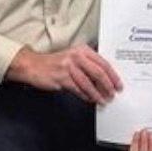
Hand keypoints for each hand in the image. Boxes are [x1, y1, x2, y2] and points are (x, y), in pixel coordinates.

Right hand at [6, 44, 122, 103]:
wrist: (33, 66)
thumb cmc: (55, 64)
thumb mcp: (73, 59)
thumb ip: (88, 66)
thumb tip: (105, 80)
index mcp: (82, 50)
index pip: (103, 63)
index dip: (113, 75)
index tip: (118, 84)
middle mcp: (76, 56)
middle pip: (98, 72)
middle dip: (108, 85)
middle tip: (113, 94)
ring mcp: (68, 67)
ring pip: (88, 83)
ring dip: (97, 94)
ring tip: (103, 100)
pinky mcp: (61, 77)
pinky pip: (78, 89)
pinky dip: (85, 96)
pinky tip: (90, 99)